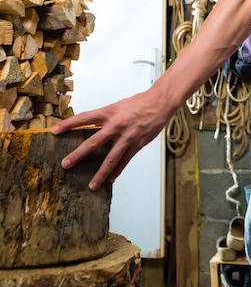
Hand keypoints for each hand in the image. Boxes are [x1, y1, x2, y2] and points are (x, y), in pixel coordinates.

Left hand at [52, 91, 168, 189]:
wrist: (160, 102)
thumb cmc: (139, 102)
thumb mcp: (118, 106)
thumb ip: (106, 118)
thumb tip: (93, 128)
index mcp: (109, 112)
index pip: (84, 118)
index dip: (68, 124)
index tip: (55, 131)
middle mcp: (116, 124)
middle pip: (93, 142)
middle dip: (78, 154)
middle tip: (66, 164)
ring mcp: (127, 136)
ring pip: (110, 158)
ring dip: (100, 173)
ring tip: (91, 185)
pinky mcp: (137, 144)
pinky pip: (125, 160)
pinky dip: (117, 171)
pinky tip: (110, 178)